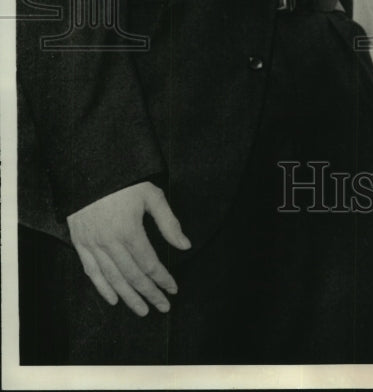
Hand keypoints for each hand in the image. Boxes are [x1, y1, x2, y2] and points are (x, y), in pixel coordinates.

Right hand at [67, 181, 190, 316]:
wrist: (88, 170)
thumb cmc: (124, 182)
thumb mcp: (151, 195)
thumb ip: (169, 222)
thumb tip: (185, 245)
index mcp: (129, 231)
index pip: (149, 264)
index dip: (163, 278)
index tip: (173, 288)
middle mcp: (110, 243)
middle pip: (132, 276)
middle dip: (149, 294)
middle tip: (162, 306)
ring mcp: (93, 245)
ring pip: (113, 279)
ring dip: (128, 297)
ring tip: (142, 310)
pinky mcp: (80, 243)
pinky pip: (91, 272)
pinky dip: (102, 288)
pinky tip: (113, 299)